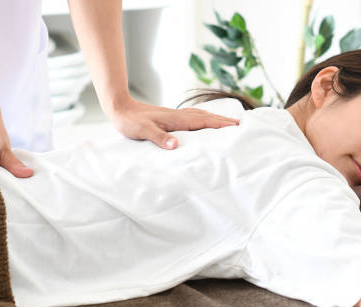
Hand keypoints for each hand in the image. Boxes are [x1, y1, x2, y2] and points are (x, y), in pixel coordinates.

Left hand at [108, 97, 239, 148]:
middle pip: (206, 117)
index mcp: (176, 119)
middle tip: (240, 125)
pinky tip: (202, 122)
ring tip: (227, 123)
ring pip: (200, 115)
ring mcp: (174, 115)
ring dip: (214, 119)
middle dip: (223, 121)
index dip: (220, 124)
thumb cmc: (130, 121)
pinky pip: (192, 117)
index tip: (237, 126)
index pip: (203, 121)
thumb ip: (160, 138)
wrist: (120, 108)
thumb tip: (176, 145)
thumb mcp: (143, 131)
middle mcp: (178, 116)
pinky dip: (203, 119)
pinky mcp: (169, 117)